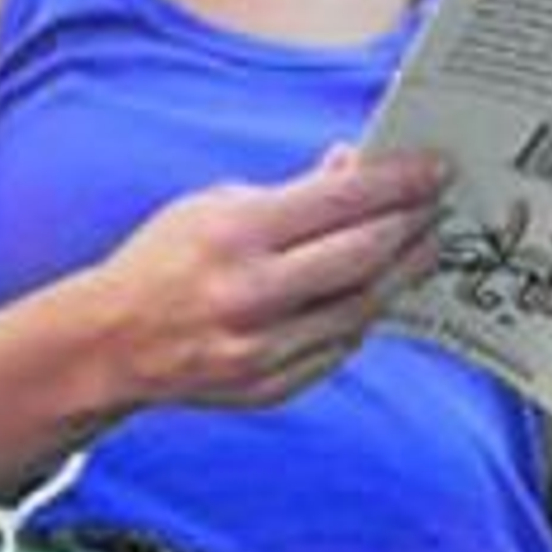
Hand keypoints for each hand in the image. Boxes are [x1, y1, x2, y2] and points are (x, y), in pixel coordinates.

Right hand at [90, 146, 447, 414]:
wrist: (112, 343)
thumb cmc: (165, 261)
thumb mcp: (214, 205)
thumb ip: (292, 192)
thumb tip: (357, 166)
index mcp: (234, 234)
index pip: (340, 200)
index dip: (397, 182)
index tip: (435, 169)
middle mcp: (249, 293)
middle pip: (363, 256)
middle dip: (412, 227)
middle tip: (439, 209)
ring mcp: (260, 347)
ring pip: (361, 309)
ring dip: (400, 275)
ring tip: (422, 249)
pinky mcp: (269, 386)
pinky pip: (338, 347)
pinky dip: (361, 316)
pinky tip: (376, 292)